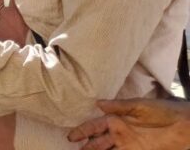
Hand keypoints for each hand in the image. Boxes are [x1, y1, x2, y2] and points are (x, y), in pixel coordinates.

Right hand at [68, 99, 189, 149]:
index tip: (72, 137)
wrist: (185, 125)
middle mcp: (120, 133)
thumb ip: (119, 106)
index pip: (95, 126)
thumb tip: (97, 103)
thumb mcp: (141, 105)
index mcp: (118, 119)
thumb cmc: (164, 111)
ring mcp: (129, 145)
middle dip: (86, 147)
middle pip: (98, 142)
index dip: (83, 131)